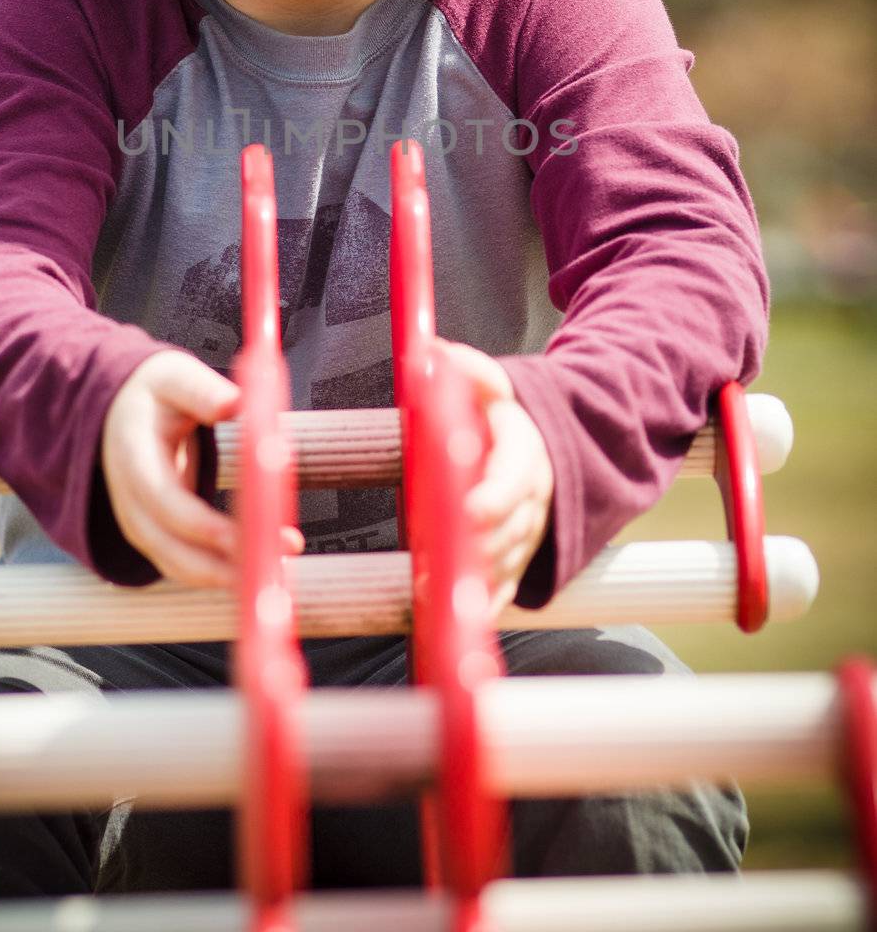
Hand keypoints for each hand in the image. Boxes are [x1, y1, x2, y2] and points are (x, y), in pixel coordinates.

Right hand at [100, 349, 304, 588]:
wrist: (120, 410)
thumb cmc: (154, 393)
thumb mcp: (174, 377)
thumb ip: (202, 391)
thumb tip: (234, 403)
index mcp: (133, 458)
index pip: (166, 502)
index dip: (206, 526)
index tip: (249, 535)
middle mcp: (130, 501)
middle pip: (173, 549)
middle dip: (225, 563)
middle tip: (278, 556)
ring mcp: (140, 524)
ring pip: (181, 567)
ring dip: (230, 575)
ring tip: (280, 567)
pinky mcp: (157, 536)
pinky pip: (189, 565)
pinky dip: (224, 571)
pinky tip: (262, 564)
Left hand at [432, 337, 554, 620]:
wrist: (544, 452)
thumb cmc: (500, 419)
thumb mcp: (492, 387)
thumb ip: (468, 372)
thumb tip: (432, 351)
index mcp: (524, 457)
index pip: (513, 481)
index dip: (494, 497)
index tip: (472, 510)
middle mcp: (531, 503)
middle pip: (506, 533)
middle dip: (473, 549)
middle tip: (434, 565)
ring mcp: (526, 537)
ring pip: (504, 566)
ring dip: (472, 583)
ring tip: (430, 597)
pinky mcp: (516, 562)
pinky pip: (503, 591)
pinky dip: (480, 608)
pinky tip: (450, 622)